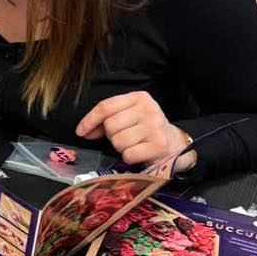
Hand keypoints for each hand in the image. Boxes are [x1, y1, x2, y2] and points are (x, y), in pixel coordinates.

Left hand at [76, 92, 195, 172]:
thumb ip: (106, 120)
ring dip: (121, 148)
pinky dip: (130, 158)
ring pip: (118, 141)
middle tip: (125, 137)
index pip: (106, 107)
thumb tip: (84, 131)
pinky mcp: (158, 145)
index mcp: (139, 97)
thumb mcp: (129, 117)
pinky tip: (140, 153)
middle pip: (110, 125)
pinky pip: (128, 155)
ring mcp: (155, 126)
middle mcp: (149, 109)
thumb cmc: (146, 130)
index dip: (89, 120)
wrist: (175, 144)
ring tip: (134, 145)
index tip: (81, 132)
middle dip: (112, 136)